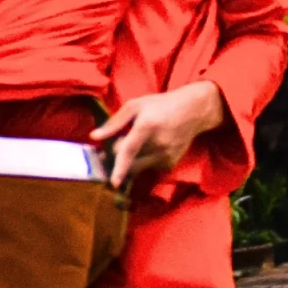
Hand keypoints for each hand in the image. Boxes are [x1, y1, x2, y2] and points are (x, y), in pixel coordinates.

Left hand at [90, 81, 226, 187]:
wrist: (193, 111)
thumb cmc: (161, 105)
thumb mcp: (135, 106)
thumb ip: (114, 122)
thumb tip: (94, 137)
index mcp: (146, 126)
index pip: (129, 150)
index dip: (120, 167)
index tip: (114, 183)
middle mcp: (158, 144)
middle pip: (130, 162)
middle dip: (118, 159)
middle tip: (112, 148)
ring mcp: (166, 155)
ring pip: (138, 168)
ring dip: (130, 161)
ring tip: (134, 144)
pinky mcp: (170, 163)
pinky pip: (149, 168)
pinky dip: (144, 161)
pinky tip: (151, 147)